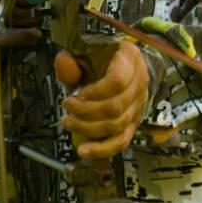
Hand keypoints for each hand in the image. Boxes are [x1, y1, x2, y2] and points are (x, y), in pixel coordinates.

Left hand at [56, 39, 148, 158]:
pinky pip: (121, 141)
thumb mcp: (85, 51)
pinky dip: (102, 149)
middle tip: (66, 107)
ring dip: (87, 128)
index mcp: (129, 59)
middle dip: (85, 112)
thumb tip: (62, 62)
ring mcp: (138, 104)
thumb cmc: (98, 57)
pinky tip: (83, 151)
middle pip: (116, 107)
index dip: (94, 92)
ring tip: (68, 122)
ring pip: (117, 126)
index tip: (77, 93)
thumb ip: (73, 59)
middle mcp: (139, 83)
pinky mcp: (132, 122)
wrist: (114, 63)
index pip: (117, 81)